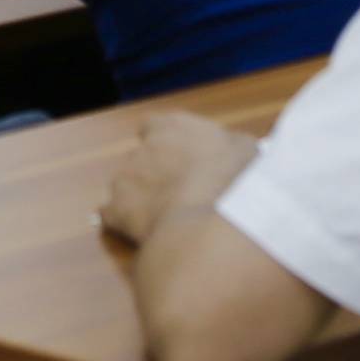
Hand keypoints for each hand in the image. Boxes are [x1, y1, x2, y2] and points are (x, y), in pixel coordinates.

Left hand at [96, 110, 253, 248]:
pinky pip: (113, 215)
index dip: (163, 144)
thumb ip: (228, 145)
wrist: (216, 223)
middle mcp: (144, 147)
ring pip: (126, 187)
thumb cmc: (237, 181)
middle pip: (141, 159)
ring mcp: (125, 178)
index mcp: (174, 127)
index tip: (176, 158)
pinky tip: (145, 234)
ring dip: (141, 200)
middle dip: (154, 176)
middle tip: (179, 195)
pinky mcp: (116, 210)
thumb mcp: (247, 151)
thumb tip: (231, 152)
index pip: (154, 126)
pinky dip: (125, 224)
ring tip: (166, 219)